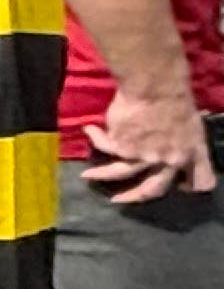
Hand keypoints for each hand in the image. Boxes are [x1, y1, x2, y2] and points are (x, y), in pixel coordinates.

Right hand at [85, 83, 218, 203]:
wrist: (155, 88)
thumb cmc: (177, 100)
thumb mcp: (194, 125)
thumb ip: (187, 143)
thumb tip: (175, 148)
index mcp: (190, 154)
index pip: (199, 181)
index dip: (190, 186)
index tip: (182, 187)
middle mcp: (166, 161)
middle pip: (152, 189)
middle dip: (135, 197)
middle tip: (121, 200)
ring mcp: (142, 156)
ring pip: (120, 173)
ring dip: (102, 175)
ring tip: (88, 177)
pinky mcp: (121, 147)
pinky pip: (104, 146)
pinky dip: (95, 137)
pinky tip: (89, 130)